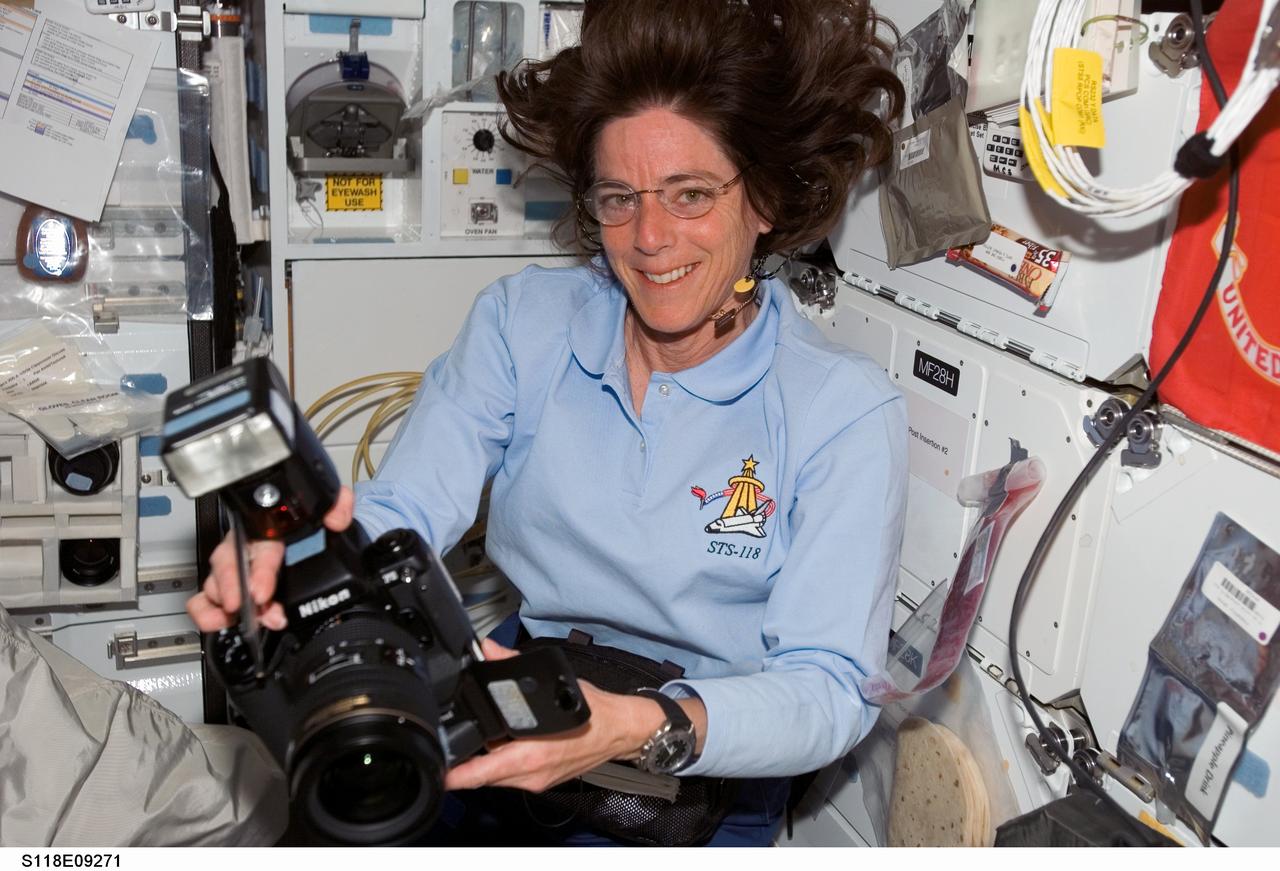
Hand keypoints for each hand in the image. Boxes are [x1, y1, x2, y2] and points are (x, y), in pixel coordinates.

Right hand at [186, 486, 355, 632]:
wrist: (308, 539)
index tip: (263, 590)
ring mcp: (235, 568)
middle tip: (249, 606)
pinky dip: (205, 611)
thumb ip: (336, 506)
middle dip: (235, 588)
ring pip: (218, 583)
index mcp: (267, 526)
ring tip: (248, 620)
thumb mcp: (327, 507)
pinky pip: (205, 599)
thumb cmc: (308, 524)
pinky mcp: (229, 589)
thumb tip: (337, 518)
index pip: (260, 545)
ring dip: (228, 604)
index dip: (260, 569)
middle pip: (230, 563)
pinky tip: (217, 621)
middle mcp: (246, 546)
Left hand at [443, 639, 672, 793]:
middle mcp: (532, 774)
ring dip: (485, 761)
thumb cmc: (595, 711)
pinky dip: (502, 761)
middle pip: (482, 776)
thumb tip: (488, 650)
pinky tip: (506, 741)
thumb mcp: (555, 683)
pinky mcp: (541, 781)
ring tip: (485, 735)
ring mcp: (536, 781)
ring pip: (496, 777)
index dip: (455, 774)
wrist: (622, 731)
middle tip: (456, 738)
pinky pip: (510, 776)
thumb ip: (515, 666)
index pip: (482, 773)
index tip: (436, 770)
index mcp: (533, 754)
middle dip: (467, 760)